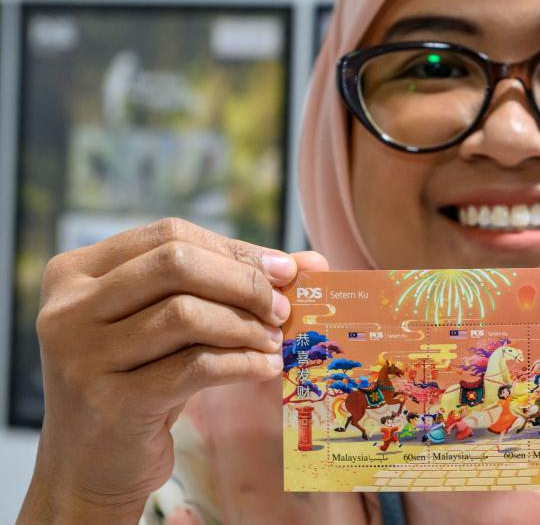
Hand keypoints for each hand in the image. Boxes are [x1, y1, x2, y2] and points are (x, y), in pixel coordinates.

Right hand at [19, 217, 327, 523]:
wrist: (93, 462)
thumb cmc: (140, 377)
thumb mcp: (171, 323)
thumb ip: (230, 284)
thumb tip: (312, 261)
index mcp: (77, 271)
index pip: (170, 234)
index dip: (235, 249)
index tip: (286, 270)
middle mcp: (68, 307)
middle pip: (177, 264)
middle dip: (244, 283)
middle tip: (282, 308)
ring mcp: (82, 355)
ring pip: (185, 314)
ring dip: (246, 326)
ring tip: (275, 341)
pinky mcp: (109, 402)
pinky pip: (194, 367)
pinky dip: (242, 363)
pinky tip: (266, 368)